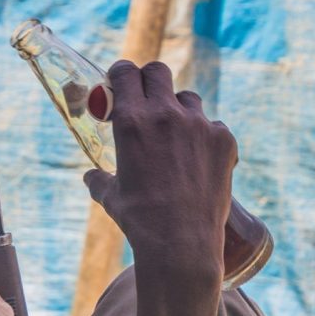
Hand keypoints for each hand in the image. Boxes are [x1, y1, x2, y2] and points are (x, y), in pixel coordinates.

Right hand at [83, 60, 237, 315]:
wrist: (181, 244)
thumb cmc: (138, 220)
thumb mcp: (110, 196)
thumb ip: (99, 179)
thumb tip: (90, 177)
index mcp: (131, 121)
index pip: (125, 72)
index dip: (120, 75)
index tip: (119, 84)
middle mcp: (164, 114)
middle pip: (158, 72)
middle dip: (148, 81)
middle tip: (146, 100)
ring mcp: (198, 124)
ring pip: (187, 97)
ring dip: (177, 109)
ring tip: (174, 136)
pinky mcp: (224, 138)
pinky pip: (211, 124)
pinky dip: (203, 136)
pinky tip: (198, 160)